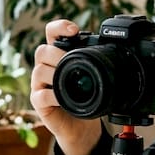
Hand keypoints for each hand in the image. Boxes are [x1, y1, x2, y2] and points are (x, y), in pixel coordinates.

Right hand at [30, 19, 102, 154]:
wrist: (80, 127)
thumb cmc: (85, 99)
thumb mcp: (93, 78)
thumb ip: (95, 62)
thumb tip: (115, 48)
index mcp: (58, 55)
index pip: (51, 33)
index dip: (59, 27)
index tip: (74, 30)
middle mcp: (46, 67)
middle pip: (42, 50)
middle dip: (57, 53)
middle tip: (72, 60)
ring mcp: (40, 85)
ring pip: (39, 71)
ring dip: (54, 73)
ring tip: (68, 79)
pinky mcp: (38, 102)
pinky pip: (40, 95)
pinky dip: (52, 95)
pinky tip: (63, 98)